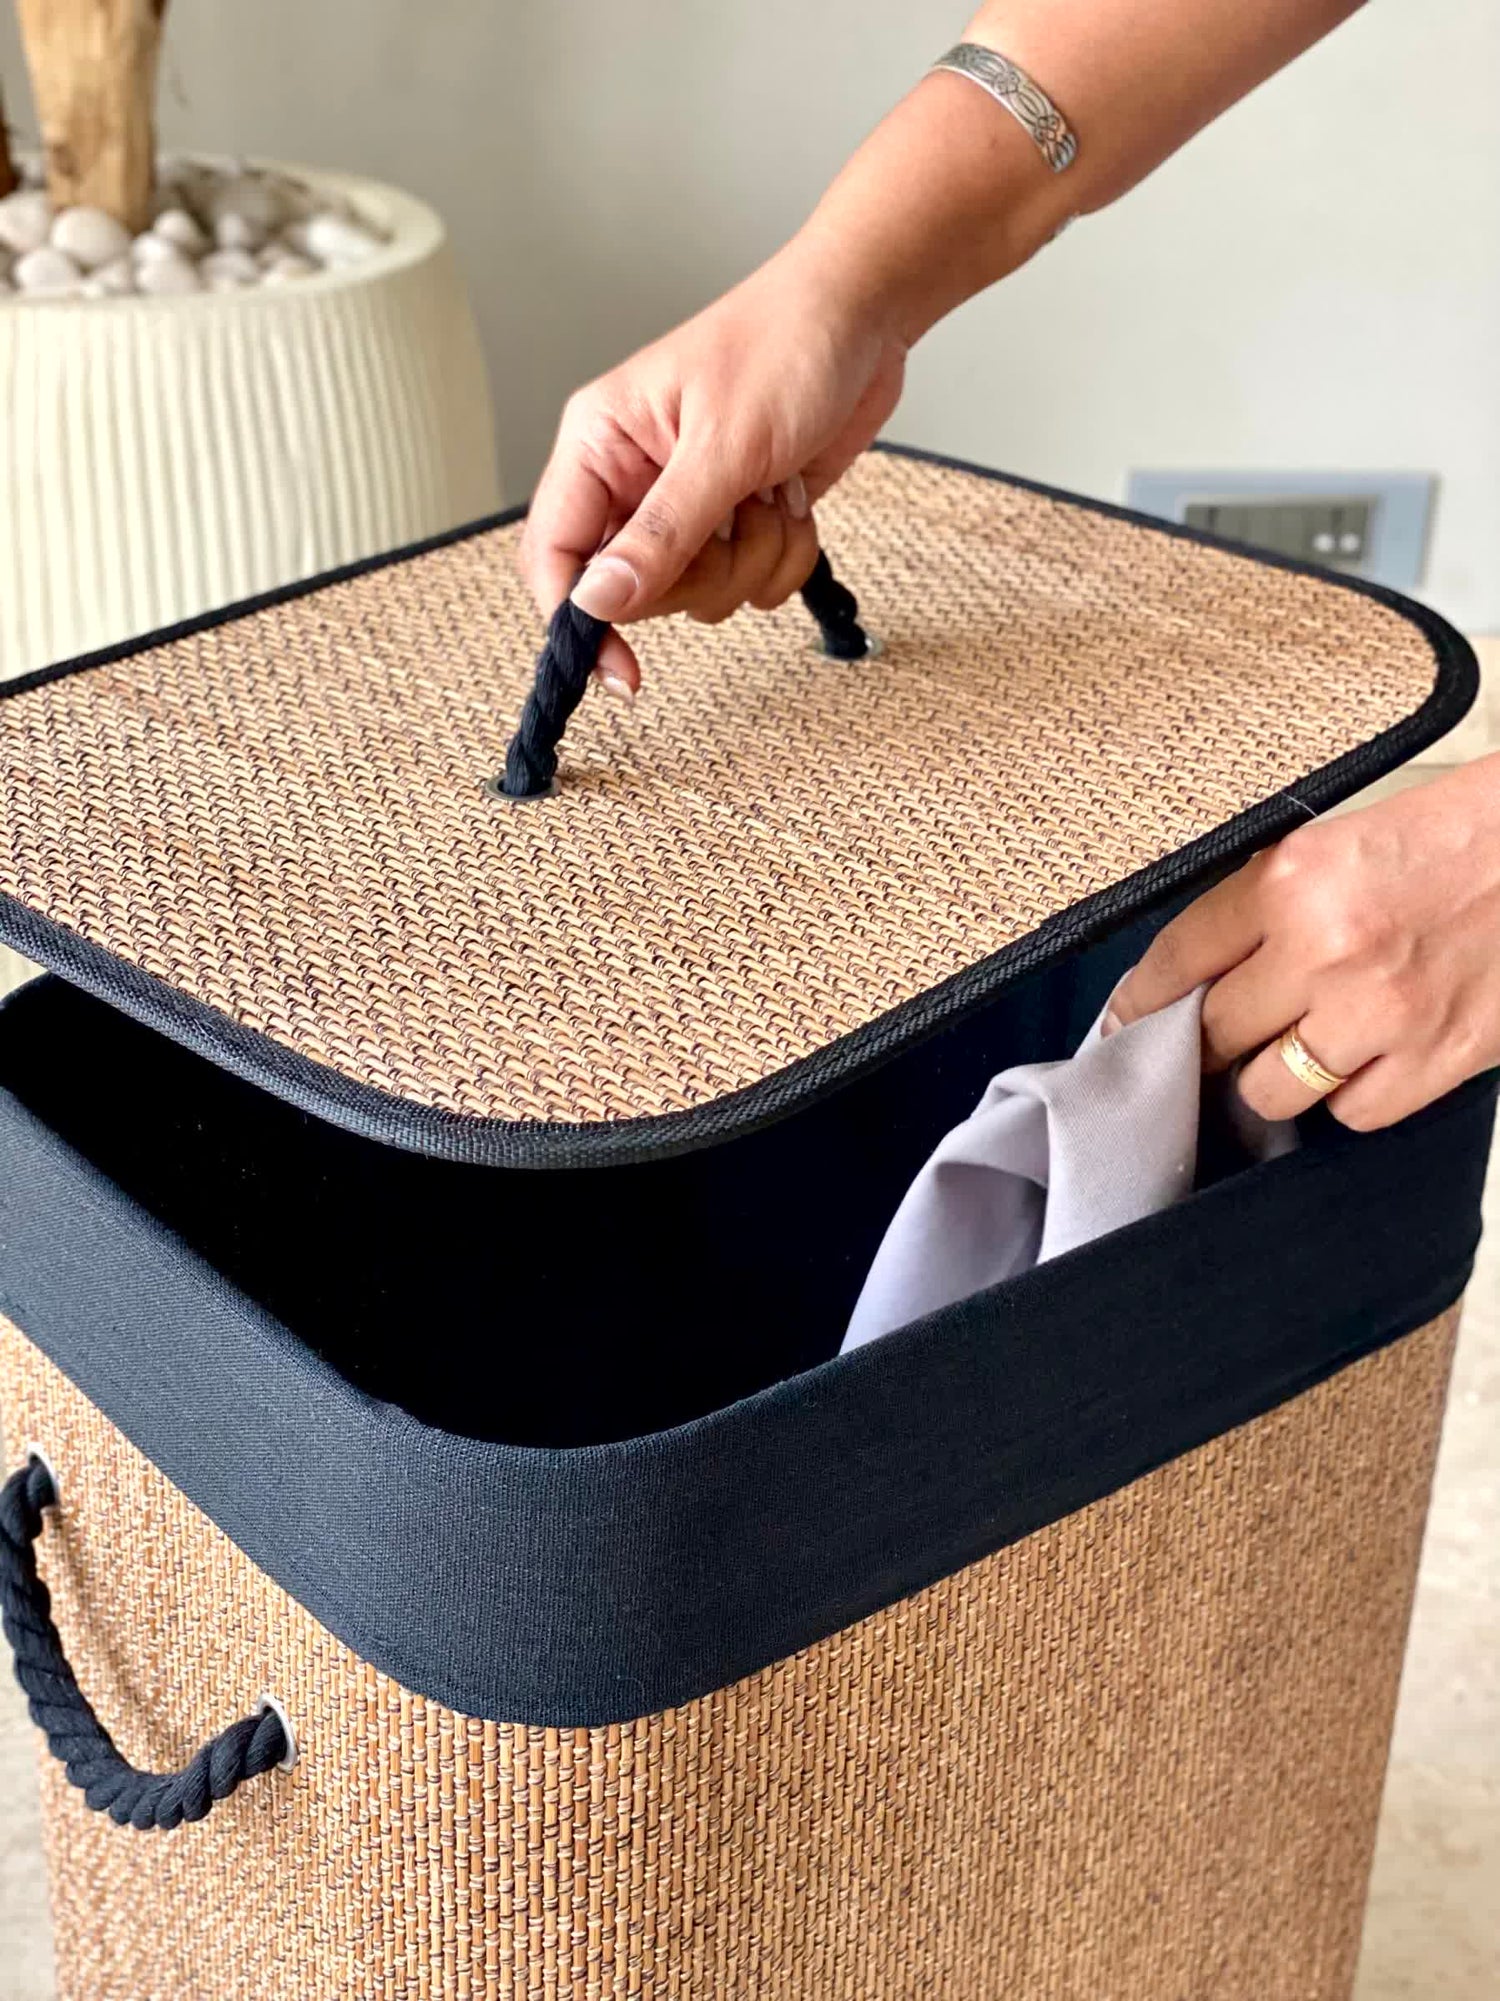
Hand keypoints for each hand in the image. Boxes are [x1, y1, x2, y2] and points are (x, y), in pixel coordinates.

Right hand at [518, 239, 906, 696]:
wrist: (865, 317)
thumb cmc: (784, 347)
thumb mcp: (721, 445)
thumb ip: (659, 534)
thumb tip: (597, 604)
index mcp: (599, 446)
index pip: (555, 556)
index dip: (577, 621)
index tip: (618, 671)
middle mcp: (633, 481)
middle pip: (635, 592)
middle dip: (701, 572)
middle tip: (736, 515)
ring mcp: (690, 506)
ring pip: (701, 595)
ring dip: (753, 558)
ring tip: (772, 491)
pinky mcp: (740, 522)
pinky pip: (751, 584)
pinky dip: (785, 555)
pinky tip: (792, 498)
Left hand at [1108, 754, 1499, 1129]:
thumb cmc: (1453, 838)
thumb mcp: (1338, 841)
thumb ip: (1263, 904)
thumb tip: (1192, 975)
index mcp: (1294, 881)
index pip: (1178, 959)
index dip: (1141, 1003)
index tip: (1122, 1027)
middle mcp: (1327, 950)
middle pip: (1216, 1034)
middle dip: (1204, 1045)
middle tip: (1209, 1046)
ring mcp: (1381, 1014)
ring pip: (1271, 1091)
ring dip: (1271, 1078)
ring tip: (1293, 1051)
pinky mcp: (1436, 1060)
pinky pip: (1351, 1112)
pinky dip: (1349, 1095)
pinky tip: (1364, 1059)